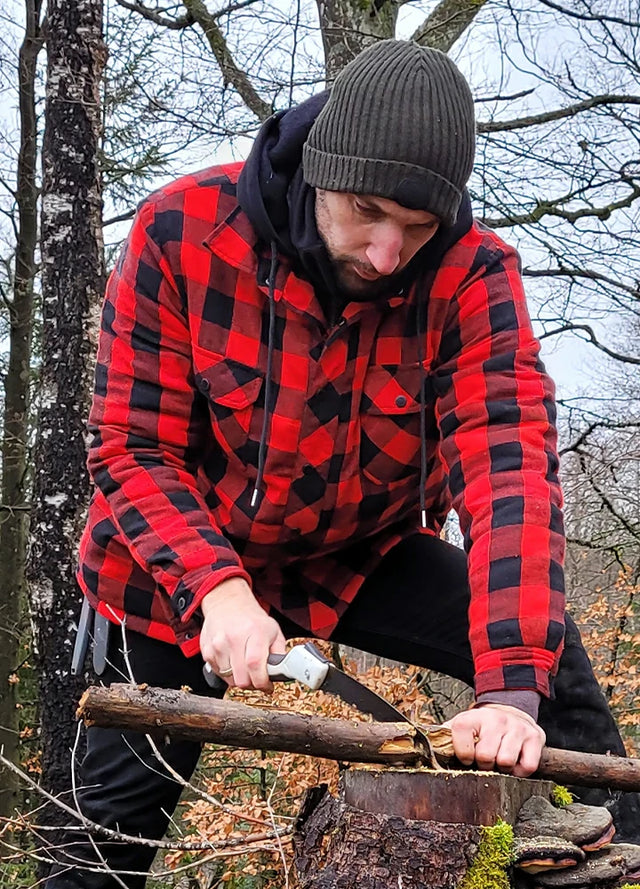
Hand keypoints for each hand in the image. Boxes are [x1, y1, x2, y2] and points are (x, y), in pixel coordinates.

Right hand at [199, 577, 286, 691]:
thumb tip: (282, 673)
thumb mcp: (273, 631)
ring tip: (244, 667)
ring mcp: (218, 645)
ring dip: (239, 679)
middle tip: (257, 678)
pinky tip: (233, 661)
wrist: (227, 603)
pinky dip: (227, 673)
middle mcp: (234, 638)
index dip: (262, 682)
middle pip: (241, 679)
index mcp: (254, 632)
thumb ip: (280, 653)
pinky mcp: (207, 651)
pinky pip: (218, 674)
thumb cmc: (251, 619)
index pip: (255, 665)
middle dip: (252, 684)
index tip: (267, 685)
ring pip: (229, 680)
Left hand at [443, 703, 545, 777]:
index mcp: (472, 718)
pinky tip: (515, 763)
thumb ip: (444, 735)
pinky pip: (527, 766)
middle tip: (486, 761)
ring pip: (506, 762)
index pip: (464, 747)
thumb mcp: (462, 726)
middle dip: (484, 765)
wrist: (511, 713)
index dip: (465, 758)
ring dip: (502, 769)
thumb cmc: (482, 727)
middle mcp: (495, 719)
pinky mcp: (535, 737)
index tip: (468, 757)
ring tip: (499, 761)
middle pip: (485, 757)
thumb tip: (425, 741)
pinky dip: (520, 771)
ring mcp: (516, 727)